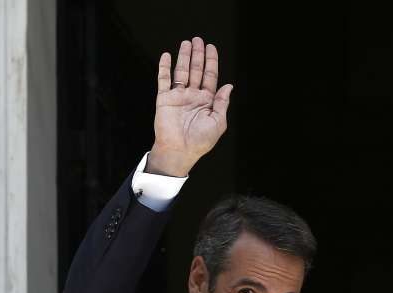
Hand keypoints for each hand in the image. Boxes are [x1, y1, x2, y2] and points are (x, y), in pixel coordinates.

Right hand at [148, 37, 232, 176]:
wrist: (179, 151)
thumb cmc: (200, 142)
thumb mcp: (218, 122)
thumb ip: (222, 103)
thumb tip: (228, 85)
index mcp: (206, 101)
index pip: (210, 77)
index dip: (211, 62)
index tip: (212, 48)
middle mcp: (192, 96)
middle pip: (196, 70)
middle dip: (198, 55)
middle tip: (198, 40)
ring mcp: (178, 97)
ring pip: (181, 72)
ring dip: (184, 57)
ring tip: (187, 43)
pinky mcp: (164, 99)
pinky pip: (164, 80)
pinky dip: (164, 68)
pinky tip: (167, 56)